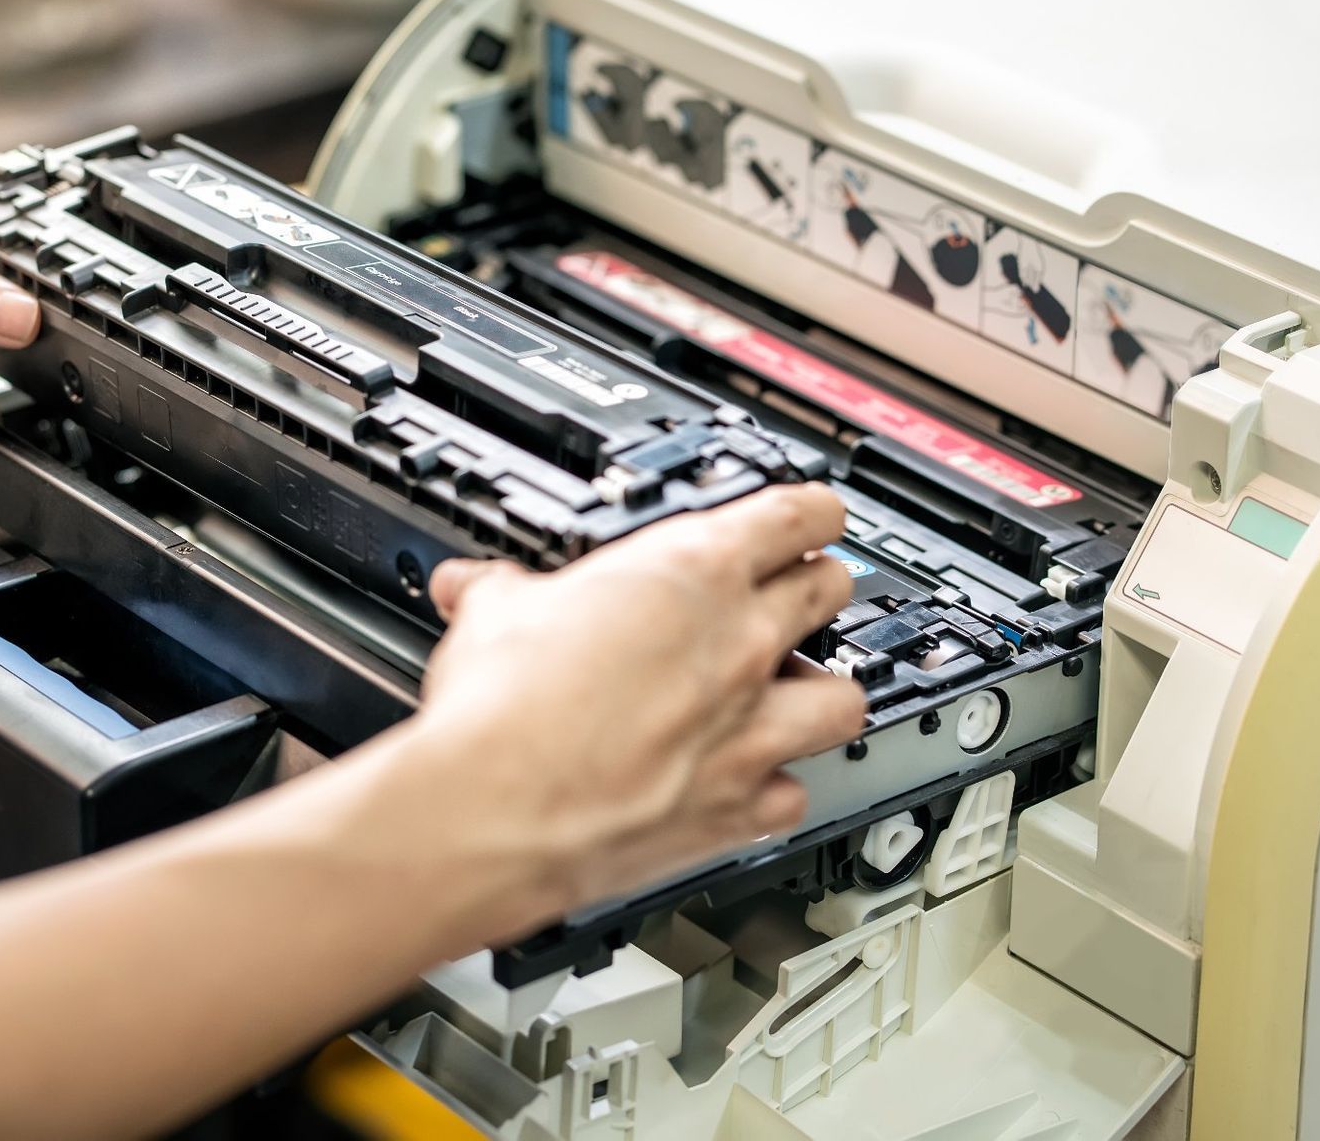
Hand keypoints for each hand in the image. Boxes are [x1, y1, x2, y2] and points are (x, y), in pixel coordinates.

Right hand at [388, 483, 864, 936]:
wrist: (494, 807)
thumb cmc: (501, 708)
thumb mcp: (495, 611)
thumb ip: (500, 589)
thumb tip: (476, 584)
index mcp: (693, 571)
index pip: (797, 514)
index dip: (812, 510)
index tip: (809, 515)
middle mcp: (740, 646)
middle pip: (830, 592)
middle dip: (816, 587)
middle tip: (791, 593)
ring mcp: (749, 731)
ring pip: (843, 698)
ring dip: (821, 691)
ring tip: (790, 694)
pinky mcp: (737, 809)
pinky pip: (791, 796)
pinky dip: (774, 789)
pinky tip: (745, 784)